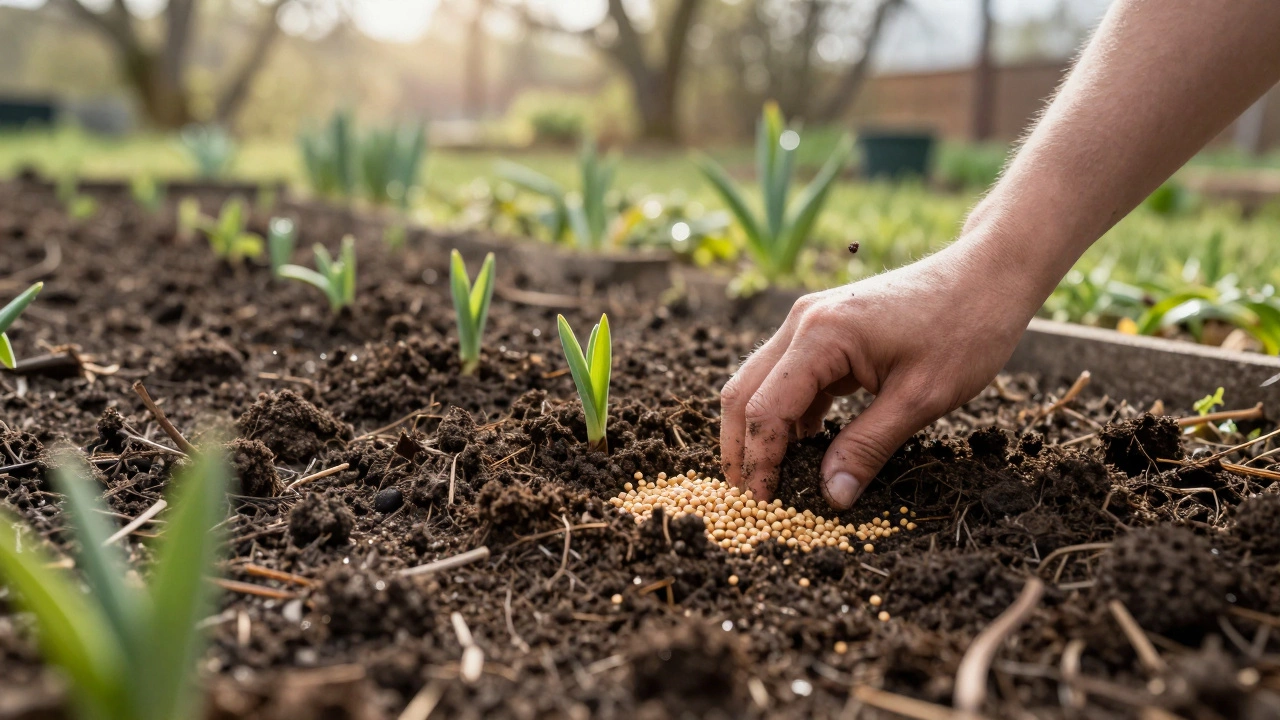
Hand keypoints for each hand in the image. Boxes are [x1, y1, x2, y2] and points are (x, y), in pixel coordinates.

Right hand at [719, 238, 1042, 508]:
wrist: (988, 274)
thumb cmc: (964, 328)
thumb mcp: (920, 399)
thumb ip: (868, 448)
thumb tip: (832, 498)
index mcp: (820, 336)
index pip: (765, 409)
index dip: (760, 462)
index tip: (765, 506)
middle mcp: (802, 322)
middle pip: (743, 393)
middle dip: (741, 449)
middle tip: (751, 499)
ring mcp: (810, 322)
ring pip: (759, 384)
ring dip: (761, 431)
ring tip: (774, 480)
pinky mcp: (825, 330)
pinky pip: (789, 377)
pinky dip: (787, 414)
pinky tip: (805, 448)